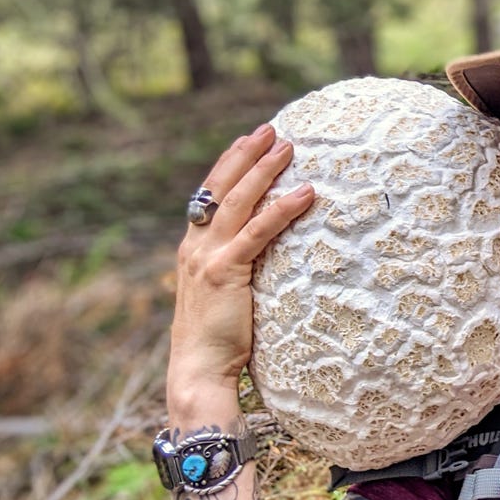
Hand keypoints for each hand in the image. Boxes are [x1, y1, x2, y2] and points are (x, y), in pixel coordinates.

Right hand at [168, 123, 313, 418]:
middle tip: (271, 129)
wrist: (198, 370)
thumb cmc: (218, 340)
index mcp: (193, 248)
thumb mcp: (225, 295)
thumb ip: (238, 270)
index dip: (229, 165)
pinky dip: (284, 209)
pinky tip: (306, 193)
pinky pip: (259, 232)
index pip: (210, 195)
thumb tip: (268, 256)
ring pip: (239, 202)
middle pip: (221, 188)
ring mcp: (208, 256)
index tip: (249, 141)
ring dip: (265, 170)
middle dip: (247, 154)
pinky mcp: (225, 271)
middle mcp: (195, 245)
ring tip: (288, 146)